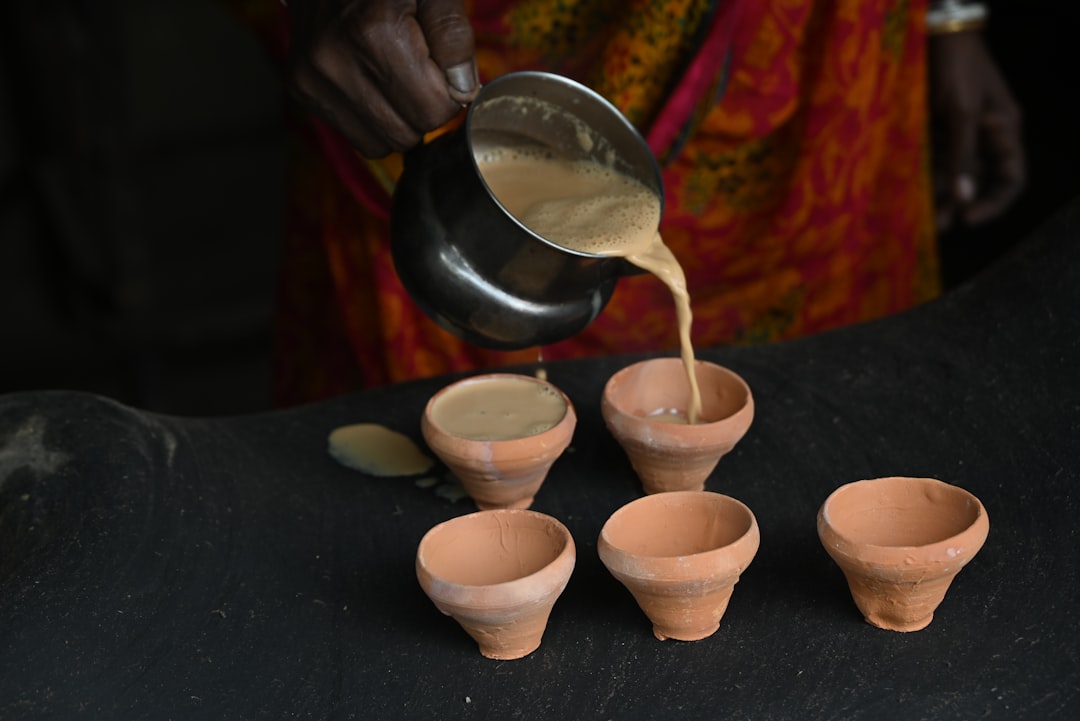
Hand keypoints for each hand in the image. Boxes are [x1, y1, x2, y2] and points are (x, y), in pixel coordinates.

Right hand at [285, 0, 478, 157]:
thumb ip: (453, 34)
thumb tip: (462, 90)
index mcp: (373, 32)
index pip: (434, 111)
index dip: (449, 92)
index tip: (441, 67)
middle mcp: (334, 60)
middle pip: (407, 134)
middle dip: (423, 109)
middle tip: (418, 72)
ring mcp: (311, 78)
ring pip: (382, 144)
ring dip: (399, 118)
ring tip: (393, 76)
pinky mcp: (300, 89)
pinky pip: (357, 137)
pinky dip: (373, 120)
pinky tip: (371, 83)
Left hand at [929, 31, 1024, 229]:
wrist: (933, 34)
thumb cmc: (957, 67)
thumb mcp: (962, 112)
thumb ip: (962, 155)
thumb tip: (964, 199)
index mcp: (1003, 131)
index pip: (1010, 179)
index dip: (994, 204)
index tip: (968, 219)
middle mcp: (981, 137)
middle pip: (975, 182)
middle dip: (956, 205)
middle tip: (934, 227)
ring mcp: (956, 135)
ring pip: (948, 175)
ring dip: (934, 196)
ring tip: (914, 217)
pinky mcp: (932, 131)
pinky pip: (928, 161)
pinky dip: (918, 177)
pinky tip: (903, 193)